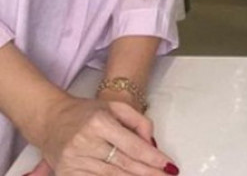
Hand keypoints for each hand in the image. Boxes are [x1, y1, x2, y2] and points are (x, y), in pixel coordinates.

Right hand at [33, 93, 175, 174]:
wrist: (50, 119)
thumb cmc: (87, 112)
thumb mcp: (115, 106)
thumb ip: (138, 121)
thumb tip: (152, 144)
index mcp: (100, 122)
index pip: (132, 146)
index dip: (152, 158)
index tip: (168, 165)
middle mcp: (86, 142)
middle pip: (124, 164)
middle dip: (148, 173)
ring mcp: (74, 160)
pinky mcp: (66, 173)